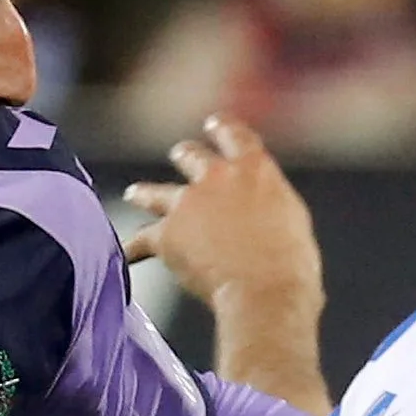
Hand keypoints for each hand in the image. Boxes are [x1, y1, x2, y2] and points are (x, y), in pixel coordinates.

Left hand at [116, 115, 317, 341]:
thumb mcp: (291, 219)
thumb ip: (268, 203)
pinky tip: (123, 253)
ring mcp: (187, 203)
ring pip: (156, 193)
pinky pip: (141, 241)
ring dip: (145, 193)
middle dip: (185, 156)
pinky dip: (132, 248)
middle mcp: (217, 177)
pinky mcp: (166, 234)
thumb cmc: (290, 265)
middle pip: (191, 156)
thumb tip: (260, 211)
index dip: (222, 127)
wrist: (264, 291)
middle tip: (180, 155)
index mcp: (254, 169)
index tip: (214, 124)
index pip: (234, 135)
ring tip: (134, 193)